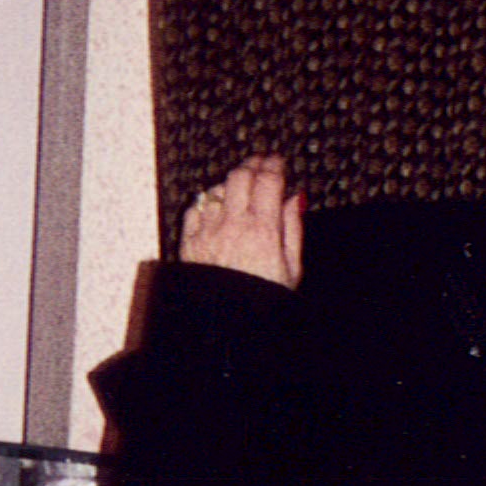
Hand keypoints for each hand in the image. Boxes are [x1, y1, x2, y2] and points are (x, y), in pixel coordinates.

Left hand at [180, 155, 300, 288]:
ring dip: (230, 181)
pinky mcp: (190, 241)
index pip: (268, 181)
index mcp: (263, 229)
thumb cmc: (262, 300)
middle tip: (260, 162)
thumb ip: (293, 227)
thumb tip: (295, 198)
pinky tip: (217, 205)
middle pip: (240, 176)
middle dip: (252, 163)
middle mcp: (233, 224)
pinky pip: (196, 208)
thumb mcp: (292, 267)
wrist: (227, 325)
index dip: (274, 164)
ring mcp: (208, 230)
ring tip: (241, 183)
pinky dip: (207, 201)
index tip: (278, 160)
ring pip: (217, 189)